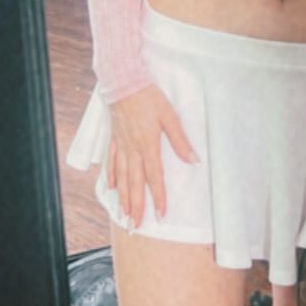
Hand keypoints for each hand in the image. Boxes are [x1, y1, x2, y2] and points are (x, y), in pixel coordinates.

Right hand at [107, 83, 198, 227]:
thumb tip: (194, 160)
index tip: (160, 215)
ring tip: (124, 214)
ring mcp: (121, 144)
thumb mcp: (170, 117)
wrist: (123, 80)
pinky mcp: (114, 137)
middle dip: (136, 206)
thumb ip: (180, 141)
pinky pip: (111, 161)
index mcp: (147, 146)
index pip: (154, 178)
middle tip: (135, 225)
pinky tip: (111, 187)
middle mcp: (132, 149)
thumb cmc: (149, 97)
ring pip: (121, 176)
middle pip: (134, 183)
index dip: (158, 197)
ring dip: (123, 197)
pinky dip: (111, 176)